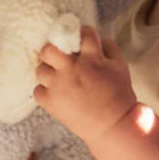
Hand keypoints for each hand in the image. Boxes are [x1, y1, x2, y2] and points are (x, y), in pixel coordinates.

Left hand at [34, 26, 136, 145]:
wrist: (113, 126)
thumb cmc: (119, 95)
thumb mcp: (121, 66)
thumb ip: (109, 48)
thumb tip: (98, 38)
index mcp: (91, 58)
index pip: (82, 34)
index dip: (82, 34)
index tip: (81, 39)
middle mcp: (71, 70)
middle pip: (49, 49)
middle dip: (53, 49)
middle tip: (59, 56)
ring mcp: (58, 86)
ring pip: (40, 69)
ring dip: (48, 71)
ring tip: (58, 78)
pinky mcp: (51, 103)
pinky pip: (38, 90)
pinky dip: (45, 91)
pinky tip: (56, 93)